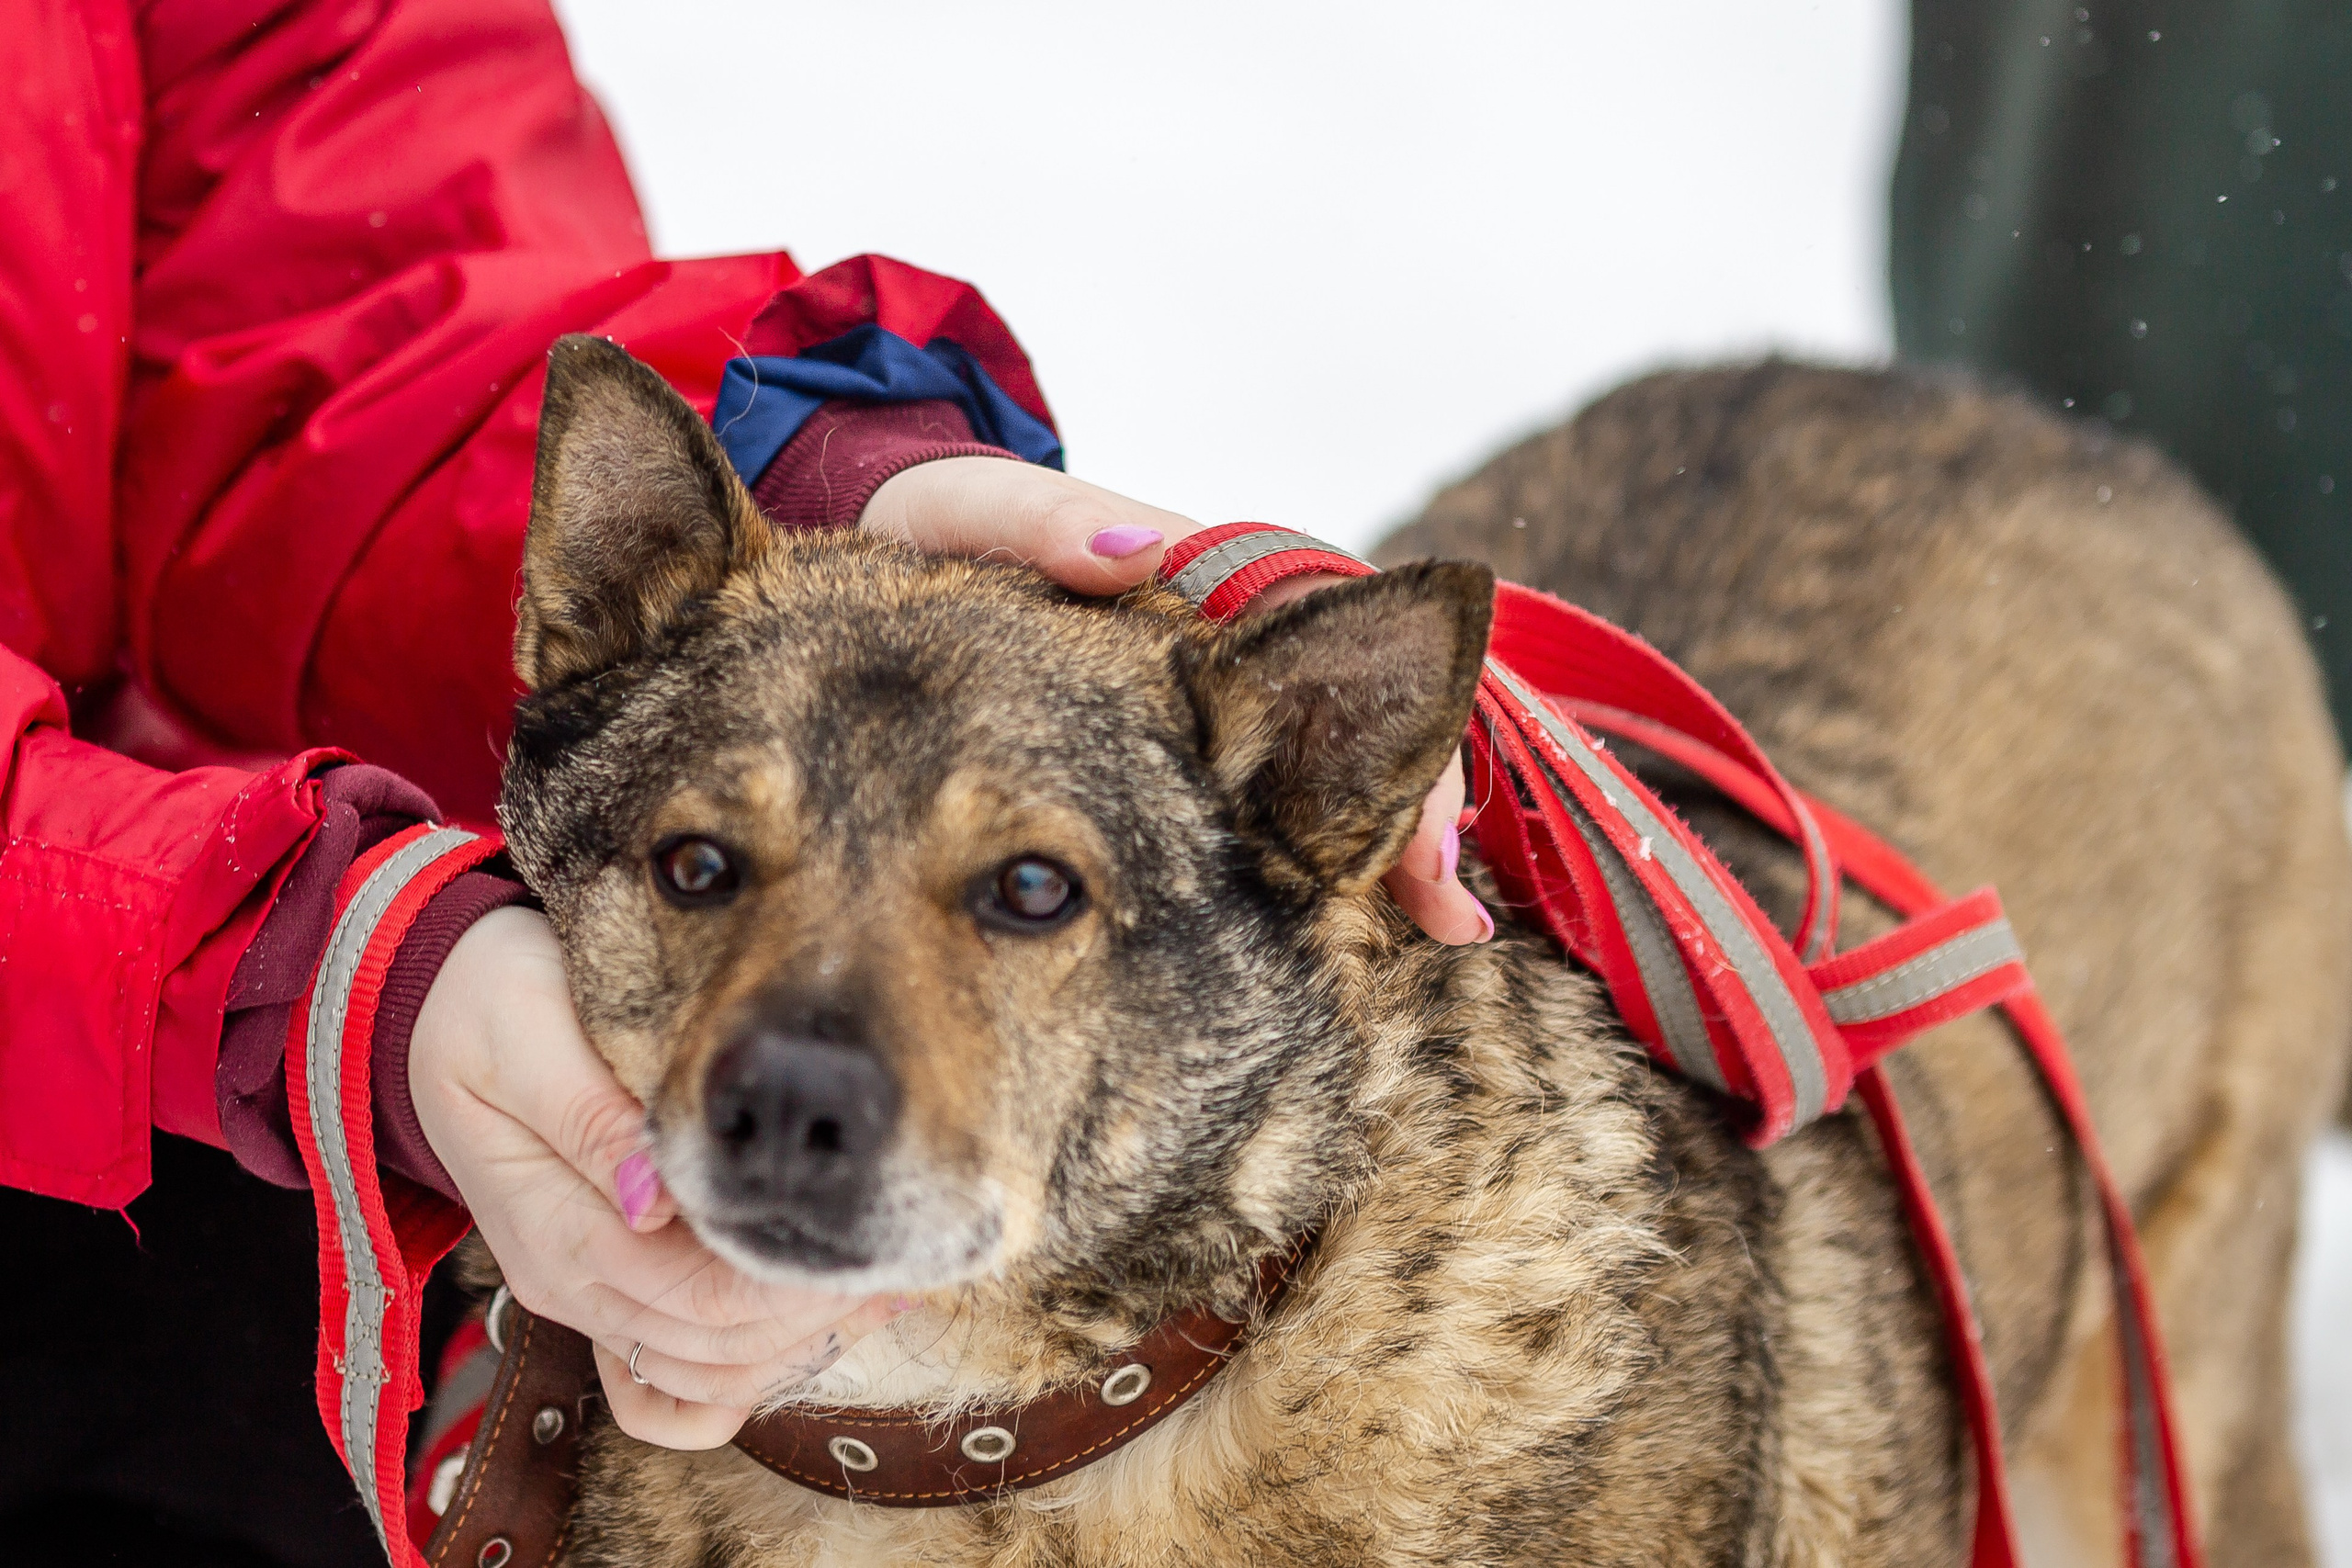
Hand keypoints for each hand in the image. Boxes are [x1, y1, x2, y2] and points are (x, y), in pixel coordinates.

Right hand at [409, 906, 902, 1448]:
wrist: (438, 1005)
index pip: (694, 1296)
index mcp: (555, 1227)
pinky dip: (746, 1373)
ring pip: (707, 1377)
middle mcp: (571, 1281)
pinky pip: (675, 1387)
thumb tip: (653, 1201)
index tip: (863, 1237)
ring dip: (796, 1347)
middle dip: (812, 1314)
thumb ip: (589, 1117)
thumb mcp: (522, 1030)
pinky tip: (814, 1322)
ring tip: (880, 1284)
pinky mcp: (607, 1289)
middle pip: (714, 1347)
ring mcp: (589, 1295)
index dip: (786, 1281)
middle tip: (898, 1257)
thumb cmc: (489, 1002)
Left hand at [864, 458, 1491, 943]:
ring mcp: (1211, 709)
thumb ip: (1049, 526)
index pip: (1336, 632)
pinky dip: (1328, 869)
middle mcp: (1231, 641)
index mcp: (1204, 575)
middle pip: (1364, 716)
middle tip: (1450, 901)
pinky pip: (1277, 813)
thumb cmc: (944, 531)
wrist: (899, 549)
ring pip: (1337, 770)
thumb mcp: (980, 516)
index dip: (1384, 700)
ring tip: (1446, 923)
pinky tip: (1369, 927)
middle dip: (1417, 806)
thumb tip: (1134, 552)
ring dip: (1393, 844)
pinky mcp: (1174, 763)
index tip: (1415, 795)